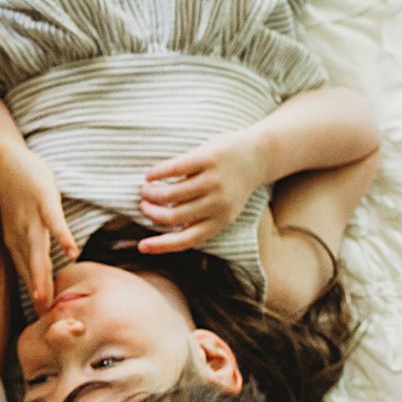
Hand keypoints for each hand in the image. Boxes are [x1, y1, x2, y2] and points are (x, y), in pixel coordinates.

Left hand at [0, 141, 75, 312]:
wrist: (1, 159)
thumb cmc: (15, 192)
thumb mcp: (18, 222)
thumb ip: (28, 244)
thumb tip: (39, 265)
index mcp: (15, 241)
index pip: (26, 272)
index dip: (35, 293)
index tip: (44, 317)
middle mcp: (20, 233)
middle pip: (30, 267)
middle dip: (36, 293)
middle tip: (43, 318)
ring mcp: (31, 217)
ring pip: (37, 250)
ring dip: (40, 274)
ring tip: (46, 297)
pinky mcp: (42, 199)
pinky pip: (53, 221)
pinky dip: (62, 236)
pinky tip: (71, 252)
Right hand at [137, 131, 265, 253]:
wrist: (260, 154)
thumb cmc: (234, 184)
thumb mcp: (224, 208)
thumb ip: (201, 219)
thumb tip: (165, 226)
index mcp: (221, 220)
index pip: (187, 240)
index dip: (161, 246)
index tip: (141, 246)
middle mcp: (217, 203)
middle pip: (172, 216)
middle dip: (152, 213)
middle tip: (144, 206)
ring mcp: (213, 180)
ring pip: (169, 194)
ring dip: (151, 194)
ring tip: (146, 190)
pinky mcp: (207, 158)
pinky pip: (173, 169)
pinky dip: (156, 174)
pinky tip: (149, 175)